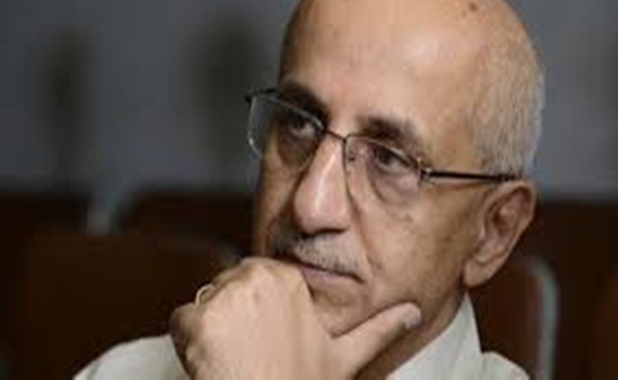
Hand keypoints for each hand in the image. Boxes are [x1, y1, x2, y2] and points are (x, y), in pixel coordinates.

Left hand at [170, 257, 420, 379]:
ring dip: (209, 332)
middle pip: (223, 289)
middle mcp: (257, 277)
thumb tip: (413, 311)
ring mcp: (225, 296)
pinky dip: (187, 343)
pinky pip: (180, 322)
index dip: (254, 316)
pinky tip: (212, 364)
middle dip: (230, 319)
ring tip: (235, 360)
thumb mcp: (344, 359)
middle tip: (250, 353)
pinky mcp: (196, 318)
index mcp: (288, 280)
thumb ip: (378, 329)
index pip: (251, 282)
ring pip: (202, 305)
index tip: (264, 343)